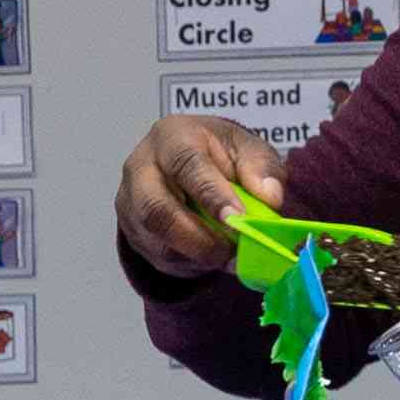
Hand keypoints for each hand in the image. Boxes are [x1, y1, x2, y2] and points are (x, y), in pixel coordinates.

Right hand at [118, 113, 287, 280]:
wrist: (190, 163)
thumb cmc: (219, 153)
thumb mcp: (247, 149)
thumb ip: (261, 168)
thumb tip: (269, 196)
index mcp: (172, 136)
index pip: (185, 164)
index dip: (211, 194)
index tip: (238, 218)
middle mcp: (141, 166)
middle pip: (156, 208)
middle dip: (198, 237)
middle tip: (232, 251)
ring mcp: (130, 199)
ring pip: (155, 239)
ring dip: (196, 255)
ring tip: (227, 255)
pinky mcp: (131, 228)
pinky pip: (158, 256)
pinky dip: (189, 263)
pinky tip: (211, 256)